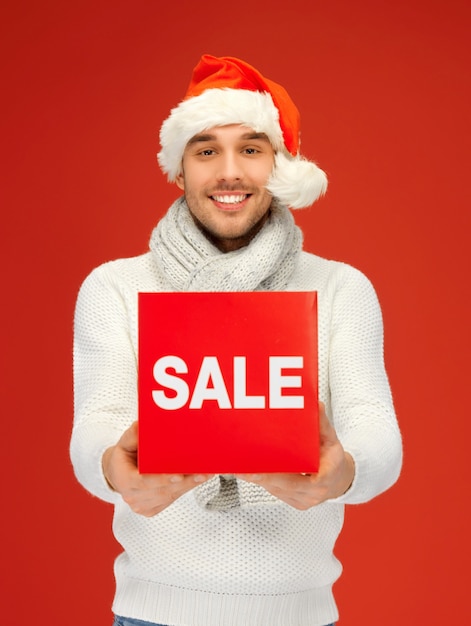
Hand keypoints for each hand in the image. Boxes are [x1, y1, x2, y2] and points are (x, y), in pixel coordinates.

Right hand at [102, 421, 213, 516]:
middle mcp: (133, 496)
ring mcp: (142, 505)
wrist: (118, 475)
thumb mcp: (125, 443)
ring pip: (170, 496)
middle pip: (162, 490)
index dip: (162, 479)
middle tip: (202, 472)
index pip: (144, 482)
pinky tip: (197, 480)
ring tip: (206, 474)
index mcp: (124, 480)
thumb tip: (142, 425)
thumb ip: (133, 435)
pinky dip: (185, 489)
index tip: (178, 474)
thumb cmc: (124, 458)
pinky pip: (172, 499)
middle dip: (185, 481)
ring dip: (189, 485)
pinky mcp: (152, 509)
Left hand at [236, 402, 354, 509]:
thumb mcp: (331, 440)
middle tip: (243, 467)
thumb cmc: (332, 459)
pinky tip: (247, 470)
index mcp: (324, 479)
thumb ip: (322, 423)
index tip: (266, 470)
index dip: (282, 476)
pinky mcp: (292, 502)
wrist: (338, 480)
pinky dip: (261, 480)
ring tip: (240, 466)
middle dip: (262, 476)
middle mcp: (312, 494)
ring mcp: (301, 500)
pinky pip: (274, 492)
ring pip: (275, 489)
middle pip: (283, 486)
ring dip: (258, 478)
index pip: (304, 481)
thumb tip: (315, 404)